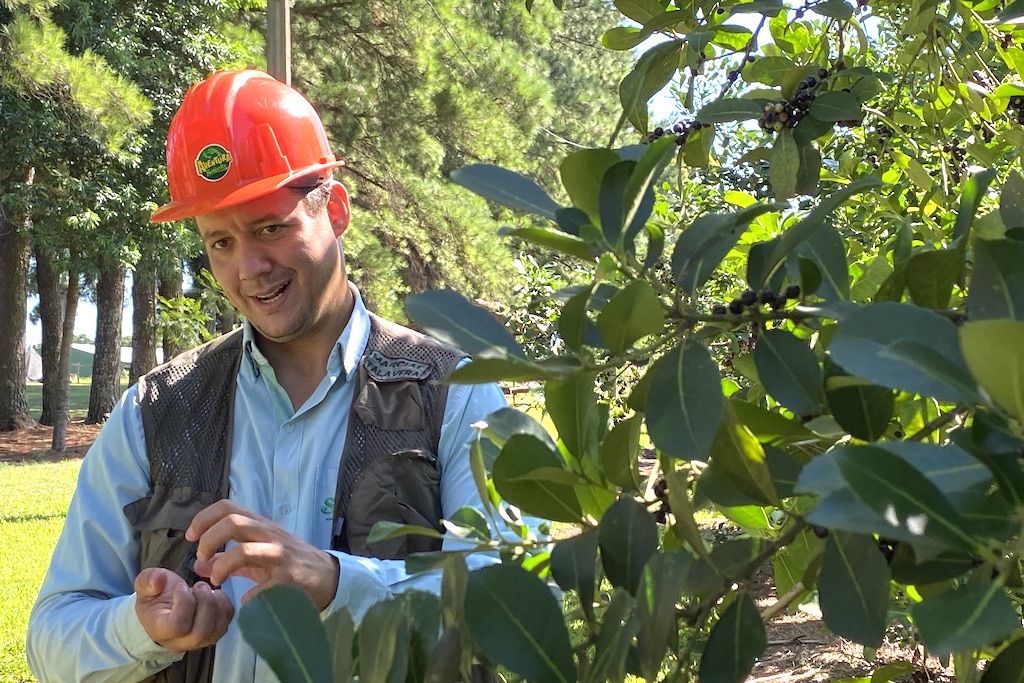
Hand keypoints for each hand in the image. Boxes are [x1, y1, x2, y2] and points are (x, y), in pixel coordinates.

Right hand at [134, 567, 233, 652]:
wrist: (166, 605)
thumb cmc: (156, 595)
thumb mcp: (146, 585)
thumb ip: (148, 581)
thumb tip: (159, 579)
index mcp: (160, 630)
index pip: (177, 627)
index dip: (184, 603)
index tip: (181, 587)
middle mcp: (181, 641)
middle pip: (200, 632)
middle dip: (205, 603)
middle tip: (199, 585)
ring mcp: (201, 640)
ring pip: (217, 629)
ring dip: (216, 603)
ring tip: (206, 589)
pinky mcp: (215, 631)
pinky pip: (227, 621)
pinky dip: (225, 603)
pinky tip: (214, 594)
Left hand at [186, 500, 339, 610]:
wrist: (327, 576)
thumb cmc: (288, 562)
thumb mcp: (257, 555)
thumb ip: (228, 557)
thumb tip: (199, 563)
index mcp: (260, 525)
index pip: (228, 507)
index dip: (203, 519)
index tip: (191, 538)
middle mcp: (269, 534)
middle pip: (233, 523)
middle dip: (209, 539)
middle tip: (201, 557)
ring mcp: (280, 555)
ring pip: (244, 550)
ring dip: (221, 567)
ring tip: (215, 581)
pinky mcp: (289, 577)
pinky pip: (262, 586)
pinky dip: (248, 596)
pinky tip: (246, 601)